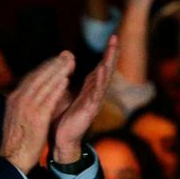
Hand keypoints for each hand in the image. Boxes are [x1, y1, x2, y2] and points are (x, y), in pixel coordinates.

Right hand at [0, 52, 75, 173]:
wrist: (12, 159)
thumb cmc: (18, 140)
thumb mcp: (17, 117)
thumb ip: (25, 104)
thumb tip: (33, 94)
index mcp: (14, 99)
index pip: (32, 77)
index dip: (47, 67)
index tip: (58, 59)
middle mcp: (19, 99)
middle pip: (38, 76)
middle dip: (54, 64)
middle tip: (68, 55)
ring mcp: (27, 108)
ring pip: (44, 84)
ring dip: (58, 71)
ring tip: (70, 62)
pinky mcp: (36, 118)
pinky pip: (48, 99)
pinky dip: (56, 88)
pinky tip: (66, 81)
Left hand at [52, 35, 118, 162]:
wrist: (63, 140)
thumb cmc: (65, 118)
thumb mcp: (66, 95)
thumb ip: (68, 80)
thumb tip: (65, 65)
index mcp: (90, 89)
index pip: (101, 67)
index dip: (107, 53)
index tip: (112, 38)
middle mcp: (95, 93)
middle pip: (106, 70)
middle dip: (111, 54)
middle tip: (116, 38)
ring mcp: (94, 101)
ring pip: (104, 79)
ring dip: (108, 64)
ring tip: (112, 50)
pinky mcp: (90, 110)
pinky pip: (96, 93)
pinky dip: (100, 81)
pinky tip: (102, 71)